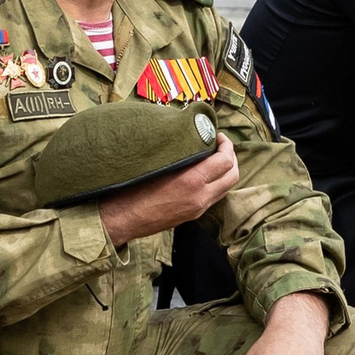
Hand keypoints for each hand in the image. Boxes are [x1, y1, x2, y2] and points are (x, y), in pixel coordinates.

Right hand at [100, 136, 241, 246]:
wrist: (122, 218)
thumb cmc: (133, 188)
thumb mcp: (158, 165)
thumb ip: (181, 155)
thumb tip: (194, 140)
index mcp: (192, 181)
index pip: (224, 161)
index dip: (226, 145)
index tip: (218, 136)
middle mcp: (200, 197)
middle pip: (233, 175)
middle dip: (231, 157)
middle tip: (221, 146)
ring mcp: (198, 208)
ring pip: (226, 188)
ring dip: (226, 171)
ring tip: (214, 158)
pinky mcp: (193, 215)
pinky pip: (215, 197)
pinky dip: (217, 183)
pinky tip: (205, 175)